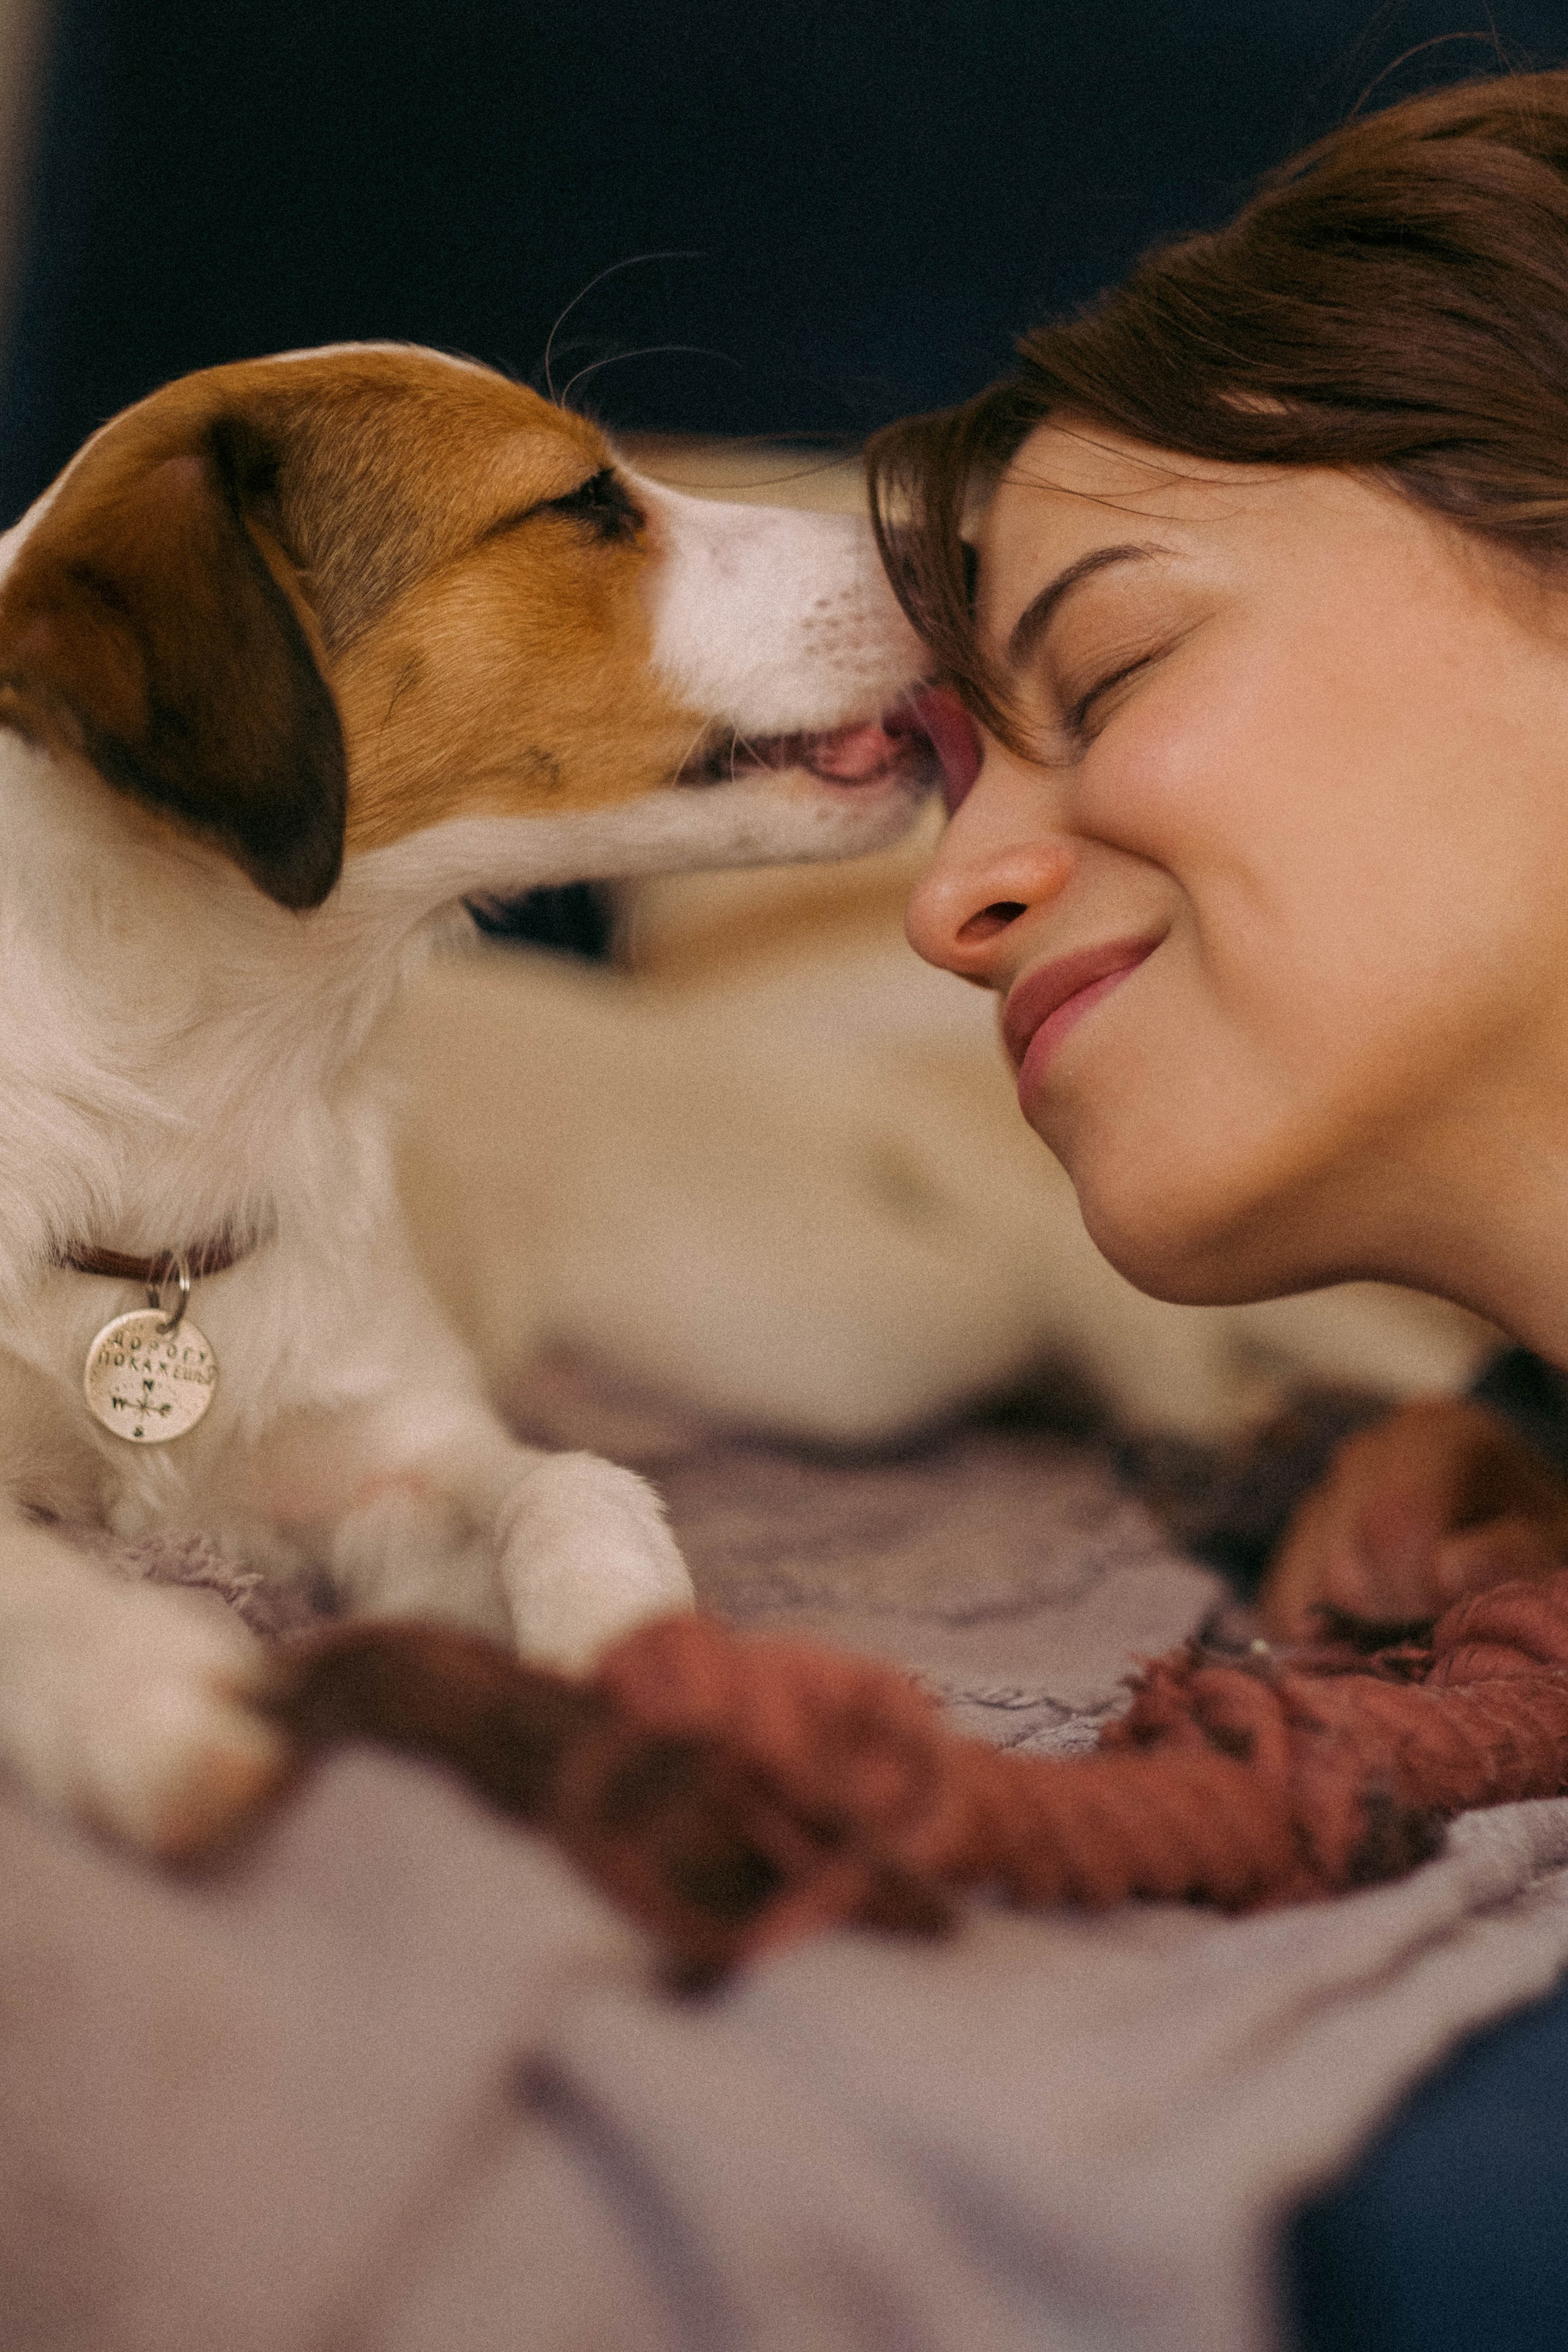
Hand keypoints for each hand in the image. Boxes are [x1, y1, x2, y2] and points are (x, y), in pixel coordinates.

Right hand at [1258, 1398, 1567, 1640]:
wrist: (1505, 1523)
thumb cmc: (1534, 1534)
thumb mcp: (1551, 1540)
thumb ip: (1512, 1553)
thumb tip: (1447, 1570)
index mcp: (1435, 1434)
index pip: (1390, 1525)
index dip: (1422, 1591)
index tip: (1461, 1613)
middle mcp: (1367, 1450)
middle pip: (1345, 1565)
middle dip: (1393, 1613)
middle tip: (1440, 1622)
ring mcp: (1324, 1489)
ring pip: (1309, 1588)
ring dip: (1360, 1624)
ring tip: (1415, 1619)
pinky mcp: (1299, 1536)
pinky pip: (1286, 1601)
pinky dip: (1327, 1631)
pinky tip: (1377, 1624)